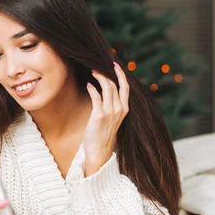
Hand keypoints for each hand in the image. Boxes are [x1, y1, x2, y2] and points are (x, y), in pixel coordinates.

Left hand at [83, 61, 129, 175]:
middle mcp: (120, 109)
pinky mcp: (99, 115)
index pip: (125, 87)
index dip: (120, 74)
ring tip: (92, 73)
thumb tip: (107, 90)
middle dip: (105, 74)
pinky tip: (88, 85)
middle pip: (114, 85)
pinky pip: (96, 96)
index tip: (115, 64)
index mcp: (124, 109)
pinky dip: (92, 88)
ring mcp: (110, 112)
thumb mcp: (113, 117)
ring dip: (98, 78)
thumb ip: (113, 105)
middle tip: (95, 68)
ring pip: (106, 88)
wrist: (99, 150)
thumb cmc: (104, 132)